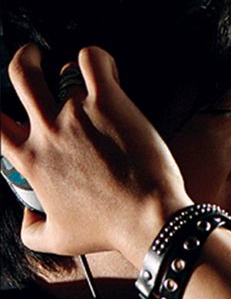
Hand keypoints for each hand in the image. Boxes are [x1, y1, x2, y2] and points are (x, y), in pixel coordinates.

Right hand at [0, 44, 190, 259]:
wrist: (148, 219)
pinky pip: (93, 60)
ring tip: (82, 75)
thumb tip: (27, 219)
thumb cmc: (109, 229)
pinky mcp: (108, 102)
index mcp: (32, 161)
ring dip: (69, 67)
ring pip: (60, 68)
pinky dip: (95, 57)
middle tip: (34, 60)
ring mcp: (77, 114)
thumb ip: (32, 231)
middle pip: (19, 76)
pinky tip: (104, 68)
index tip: (8, 109)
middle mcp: (49, 132)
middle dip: (24, 61)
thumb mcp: (59, 241)